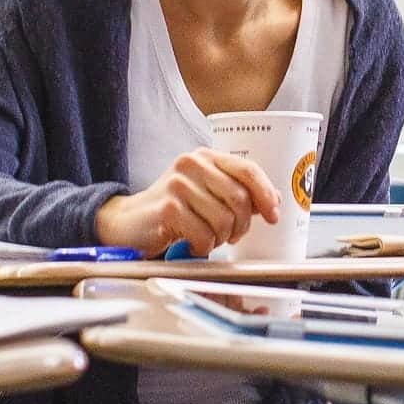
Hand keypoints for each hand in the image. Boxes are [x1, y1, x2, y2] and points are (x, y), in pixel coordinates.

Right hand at [95, 148, 279, 257]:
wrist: (130, 222)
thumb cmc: (174, 210)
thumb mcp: (207, 193)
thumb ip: (237, 193)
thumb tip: (274, 201)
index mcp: (206, 157)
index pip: (247, 169)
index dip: (266, 194)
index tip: (273, 215)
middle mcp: (192, 164)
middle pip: (239, 198)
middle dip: (242, 225)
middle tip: (232, 236)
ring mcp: (178, 184)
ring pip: (224, 220)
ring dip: (220, 238)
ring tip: (207, 239)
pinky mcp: (168, 208)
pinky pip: (204, 235)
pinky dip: (202, 247)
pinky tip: (191, 244)